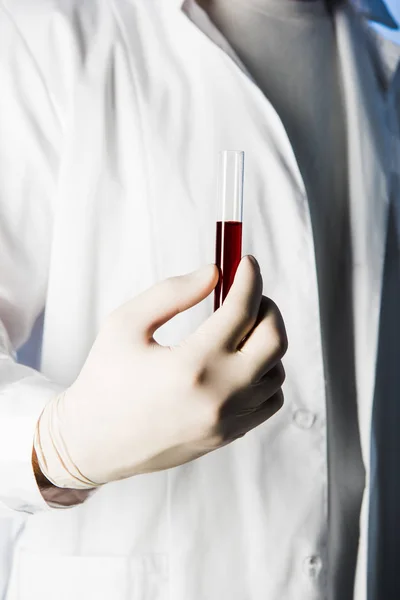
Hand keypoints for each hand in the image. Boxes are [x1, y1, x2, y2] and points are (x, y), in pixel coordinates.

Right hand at [35, 256, 286, 487]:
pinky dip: (266, 373)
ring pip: (277, 370)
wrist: (93, 443)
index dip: (249, 278)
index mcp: (191, 365)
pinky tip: (241, 361)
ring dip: (267, 340)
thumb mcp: (125, 324)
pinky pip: (270, 399)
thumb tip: (214, 273)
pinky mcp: (229, 435)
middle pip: (274, 339)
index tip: (247, 262)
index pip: (241, 310)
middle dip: (267, 305)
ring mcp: (228, 421)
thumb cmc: (104, 379)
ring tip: (239, 328)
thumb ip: (171, 293)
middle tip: (247, 294)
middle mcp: (219, 396)